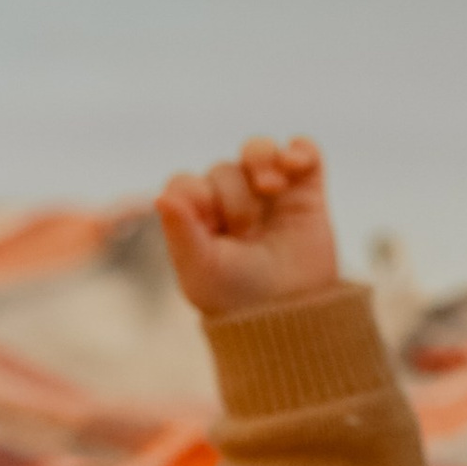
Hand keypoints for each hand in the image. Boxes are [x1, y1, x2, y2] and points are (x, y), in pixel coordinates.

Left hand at [158, 136, 340, 318]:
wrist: (294, 315)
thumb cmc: (239, 298)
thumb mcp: (203, 270)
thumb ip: (180, 233)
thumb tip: (160, 196)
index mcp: (198, 220)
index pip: (185, 184)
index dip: (195, 197)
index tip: (210, 225)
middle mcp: (231, 201)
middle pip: (222, 170)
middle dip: (234, 199)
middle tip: (247, 233)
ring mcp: (269, 194)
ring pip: (258, 150)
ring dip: (261, 160)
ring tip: (270, 187)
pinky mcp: (306, 191)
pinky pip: (304, 151)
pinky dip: (300, 150)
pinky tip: (294, 166)